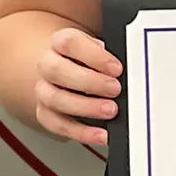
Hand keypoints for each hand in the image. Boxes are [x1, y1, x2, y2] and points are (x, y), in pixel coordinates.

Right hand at [35, 27, 122, 145]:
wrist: (67, 68)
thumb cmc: (88, 58)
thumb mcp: (100, 49)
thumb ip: (110, 56)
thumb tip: (131, 68)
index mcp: (61, 42)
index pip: (70, 43)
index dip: (94, 56)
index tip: (116, 68)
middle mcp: (47, 64)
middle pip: (58, 71)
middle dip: (90, 82)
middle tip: (115, 89)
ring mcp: (43, 90)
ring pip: (55, 99)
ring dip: (86, 107)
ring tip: (110, 111)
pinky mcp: (45, 113)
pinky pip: (58, 125)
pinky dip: (81, 132)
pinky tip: (99, 134)